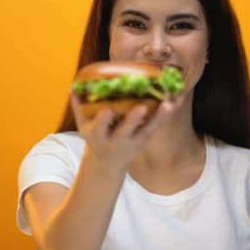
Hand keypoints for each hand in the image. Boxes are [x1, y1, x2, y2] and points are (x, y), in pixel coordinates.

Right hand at [69, 91, 185, 171]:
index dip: (103, 120)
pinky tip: (176, 101)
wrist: (109, 162)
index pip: (100, 128)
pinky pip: (158, 125)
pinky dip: (167, 114)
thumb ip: (79, 107)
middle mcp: (118, 140)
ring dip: (159, 116)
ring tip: (168, 104)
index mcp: (99, 136)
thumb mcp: (83, 126)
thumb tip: (73, 86)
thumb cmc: (95, 137)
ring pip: (148, 128)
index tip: (106, 110)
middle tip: (141, 107)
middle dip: (133, 119)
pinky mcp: (146, 138)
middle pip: (126, 130)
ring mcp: (134, 140)